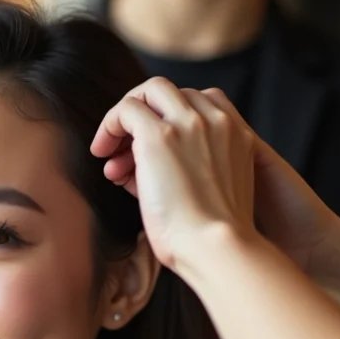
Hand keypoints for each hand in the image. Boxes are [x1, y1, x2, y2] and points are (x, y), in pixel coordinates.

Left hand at [93, 78, 339, 274]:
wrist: (215, 247)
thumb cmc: (211, 238)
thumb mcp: (213, 193)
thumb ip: (187, 168)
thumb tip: (136, 167)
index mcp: (236, 135)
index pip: (201, 102)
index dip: (170, 119)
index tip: (152, 147)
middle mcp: (216, 122)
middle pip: (174, 92)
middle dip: (146, 110)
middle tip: (125, 140)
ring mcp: (188, 125)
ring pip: (150, 91)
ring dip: (126, 114)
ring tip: (108, 148)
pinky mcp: (158, 137)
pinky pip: (126, 110)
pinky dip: (110, 125)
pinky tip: (102, 152)